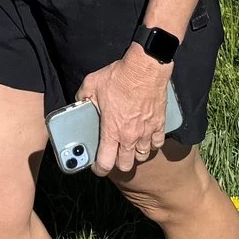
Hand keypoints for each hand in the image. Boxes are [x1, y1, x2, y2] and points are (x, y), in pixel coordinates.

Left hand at [75, 47, 172, 175]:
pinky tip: (147, 138)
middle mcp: (129, 136)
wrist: (145, 68)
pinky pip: (158, 143)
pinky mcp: (159, 124)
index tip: (98, 168)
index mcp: (111, 130)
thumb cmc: (120, 76)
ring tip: (130, 147)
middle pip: (126, 164)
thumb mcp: (92, 84)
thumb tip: (79, 101)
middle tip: (114, 156)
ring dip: (135, 154)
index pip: (105, 162)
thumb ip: (83, 97)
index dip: (100, 169)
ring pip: (142, 156)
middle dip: (118, 164)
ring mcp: (146, 132)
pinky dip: (152, 144)